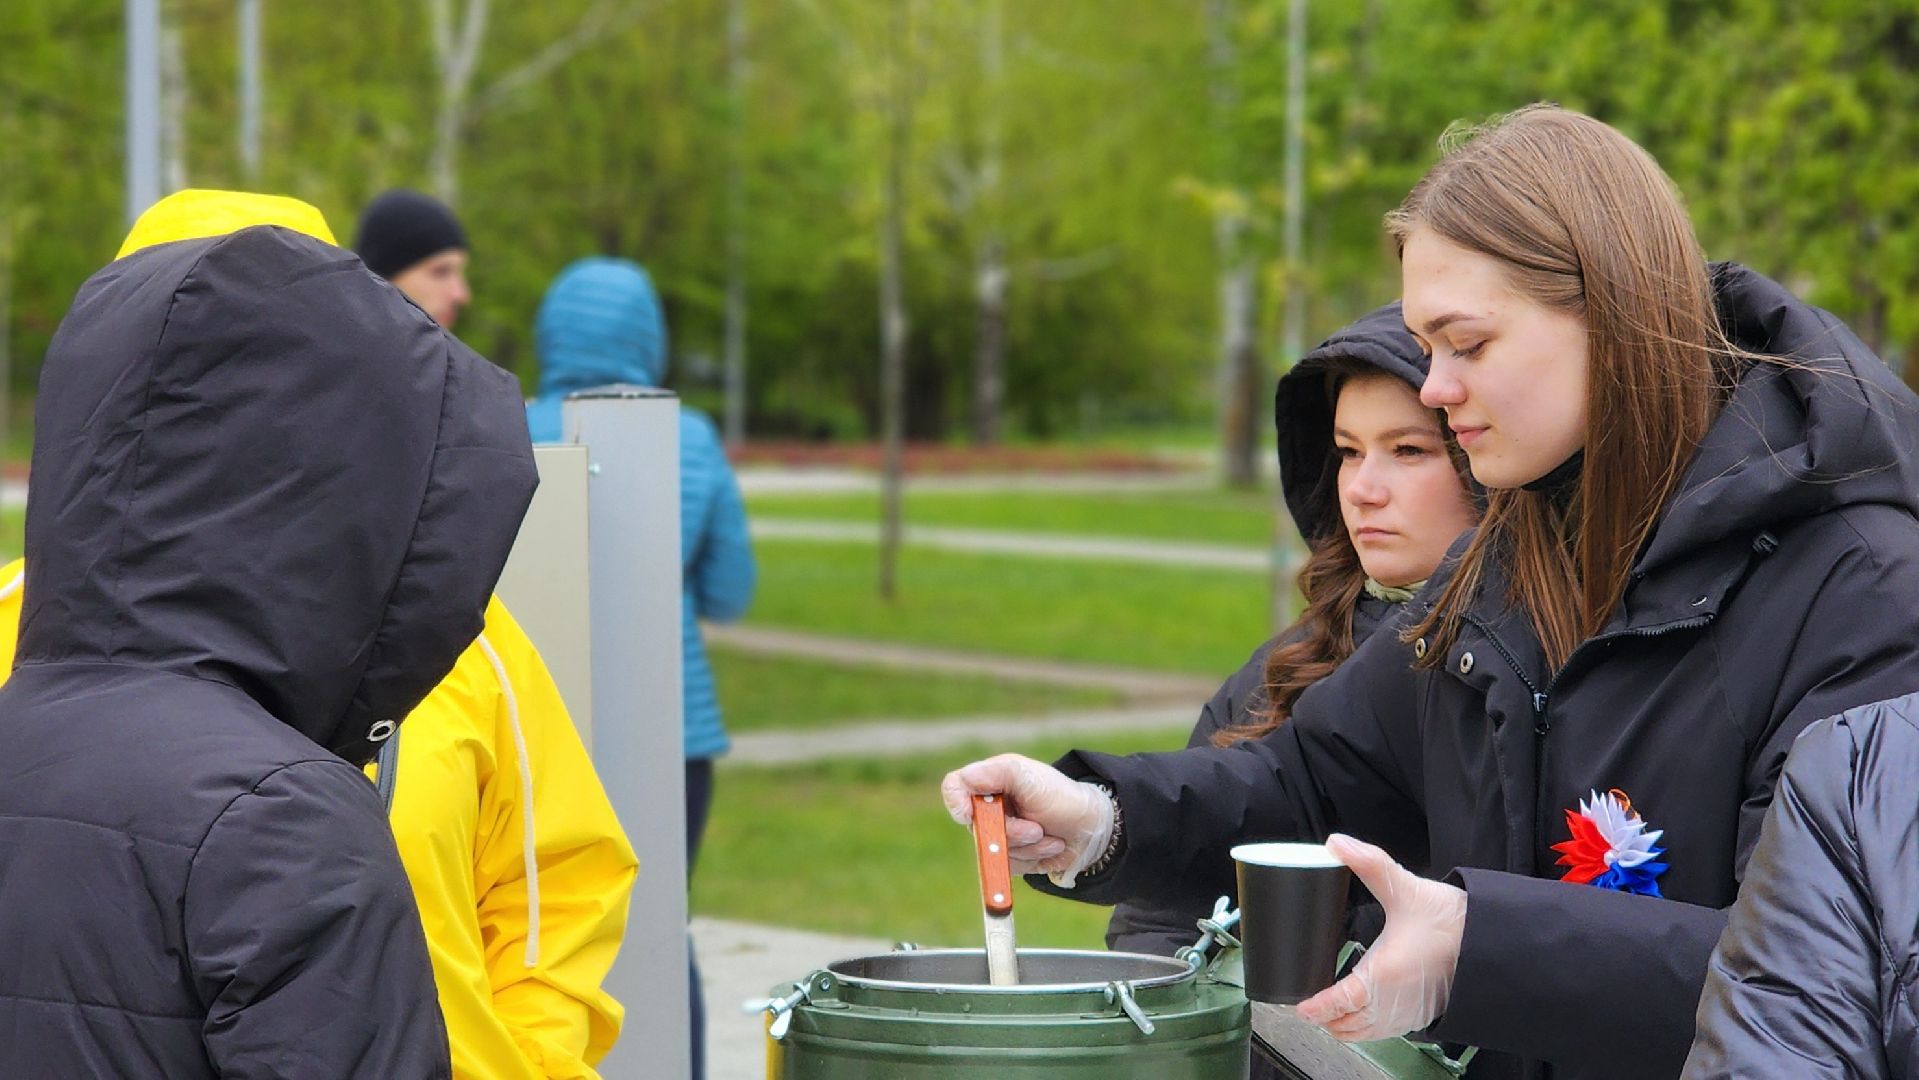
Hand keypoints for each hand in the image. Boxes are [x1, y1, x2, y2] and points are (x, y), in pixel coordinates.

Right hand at [941, 753, 1115, 884]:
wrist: (1090, 828)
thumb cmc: (1060, 795)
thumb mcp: (1030, 777)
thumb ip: (997, 773)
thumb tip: (964, 778)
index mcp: (990, 782)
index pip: (954, 788)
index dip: (956, 803)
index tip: (971, 815)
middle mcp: (989, 808)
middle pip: (975, 827)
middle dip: (1011, 832)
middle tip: (1036, 829)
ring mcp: (998, 835)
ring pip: (994, 852)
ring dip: (1028, 847)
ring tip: (1049, 835)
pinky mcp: (1010, 858)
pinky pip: (1008, 867)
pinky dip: (1033, 859)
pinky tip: (1050, 846)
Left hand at [1295, 834, 1464, 1041]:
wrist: (1492, 944)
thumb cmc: (1452, 923)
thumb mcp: (1405, 888)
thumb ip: (1369, 864)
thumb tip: (1337, 844)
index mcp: (1382, 975)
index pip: (1339, 1003)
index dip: (1317, 1008)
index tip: (1301, 1006)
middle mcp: (1391, 1002)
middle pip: (1345, 1024)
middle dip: (1323, 1018)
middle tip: (1306, 1004)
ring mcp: (1405, 1014)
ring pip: (1362, 1033)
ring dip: (1342, 1026)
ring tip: (1326, 1011)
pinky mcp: (1418, 1017)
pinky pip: (1382, 1033)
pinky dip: (1363, 1029)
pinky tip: (1359, 1013)